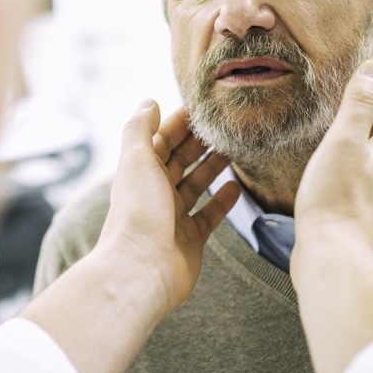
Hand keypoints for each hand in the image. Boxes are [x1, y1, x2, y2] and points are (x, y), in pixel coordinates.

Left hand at [97, 101, 240, 314]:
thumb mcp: (137, 159)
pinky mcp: (190, 239)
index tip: (206, 107)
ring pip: (196, 185)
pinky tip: (236, 187)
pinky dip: (222, 202)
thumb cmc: (138, 212)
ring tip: (235, 150)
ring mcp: (172, 217)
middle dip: (201, 142)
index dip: (181, 122)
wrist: (141, 270)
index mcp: (140, 172)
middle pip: (180, 160)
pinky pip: (209, 215)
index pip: (162, 139)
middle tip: (228, 126)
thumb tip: (149, 102)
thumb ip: (140, 128)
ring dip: (213, 167)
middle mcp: (154, 192)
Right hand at [292, 60, 372, 259]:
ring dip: (353, 146)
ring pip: (370, 162)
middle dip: (364, 119)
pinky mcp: (360, 216)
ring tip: (326, 138)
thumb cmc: (335, 198)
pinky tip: (325, 174)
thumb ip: (360, 104)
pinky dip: (345, 170)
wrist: (332, 257)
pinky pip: (357, 183)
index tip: (349, 85)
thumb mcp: (345, 140)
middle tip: (334, 107)